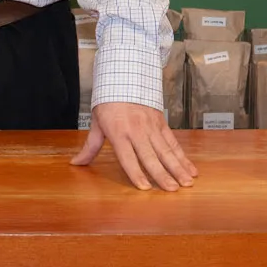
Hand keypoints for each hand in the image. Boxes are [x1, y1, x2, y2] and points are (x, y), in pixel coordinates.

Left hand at [72, 101, 197, 191]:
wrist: (124, 76)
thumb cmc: (108, 102)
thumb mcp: (96, 123)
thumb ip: (90, 146)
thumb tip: (76, 163)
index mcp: (119, 132)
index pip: (128, 157)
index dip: (136, 173)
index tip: (145, 188)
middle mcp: (137, 131)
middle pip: (151, 156)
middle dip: (163, 174)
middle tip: (173, 189)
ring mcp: (151, 127)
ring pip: (167, 151)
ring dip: (178, 167)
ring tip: (187, 182)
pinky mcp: (161, 123)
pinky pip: (173, 142)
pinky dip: (183, 156)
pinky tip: (191, 169)